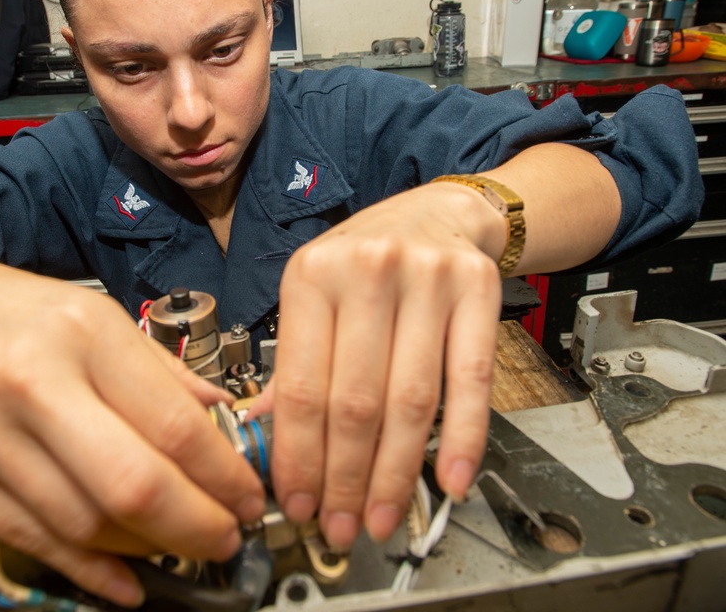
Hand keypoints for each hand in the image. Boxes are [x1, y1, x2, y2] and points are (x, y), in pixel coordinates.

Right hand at [0, 202, 265, 606]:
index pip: (171, 423)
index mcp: (80, 332)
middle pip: (130, 484)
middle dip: (196, 525)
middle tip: (227, 537)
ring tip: (179, 544)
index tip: (249, 497)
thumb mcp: (100, 314)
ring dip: (146, 548)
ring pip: (82, 523)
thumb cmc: (18, 309)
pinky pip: (29, 540)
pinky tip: (125, 577)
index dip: (223, 474)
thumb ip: (162, 372)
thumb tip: (224, 419)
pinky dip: (86, 567)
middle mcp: (26, 381)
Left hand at [259, 182, 502, 550]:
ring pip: (409, 399)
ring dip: (395, 473)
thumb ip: (292, 364)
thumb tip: (262, 438)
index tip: (298, 502)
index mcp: (312, 275)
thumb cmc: (366, 261)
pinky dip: (461, 438)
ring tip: (381, 516)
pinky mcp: (477, 290)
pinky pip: (470, 380)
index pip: (300, 385)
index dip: (299, 456)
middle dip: (345, 478)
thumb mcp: (315, 295)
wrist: (437, 213)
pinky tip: (448, 479)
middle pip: (355, 400)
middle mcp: (367, 271)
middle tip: (341, 526)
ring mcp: (426, 278)